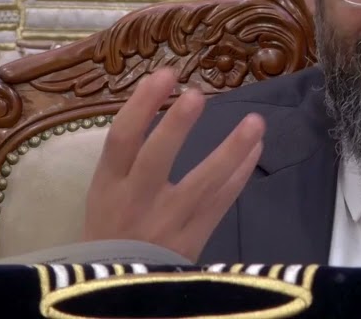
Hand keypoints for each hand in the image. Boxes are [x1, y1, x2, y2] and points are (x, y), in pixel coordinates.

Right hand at [82, 67, 264, 261]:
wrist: (119, 287)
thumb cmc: (111, 227)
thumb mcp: (105, 191)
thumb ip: (129, 155)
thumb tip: (157, 98)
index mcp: (108, 184)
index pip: (120, 139)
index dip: (140, 105)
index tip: (163, 74)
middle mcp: (135, 201)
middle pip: (155, 159)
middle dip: (175, 127)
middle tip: (197, 94)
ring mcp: (167, 222)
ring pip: (202, 183)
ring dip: (231, 150)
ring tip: (255, 122)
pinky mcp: (193, 239)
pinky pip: (221, 203)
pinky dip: (240, 175)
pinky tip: (256, 149)